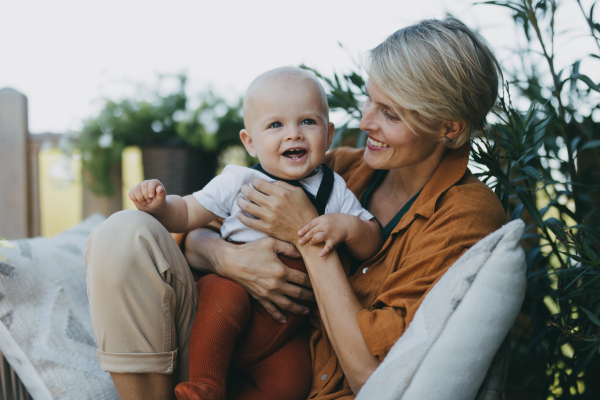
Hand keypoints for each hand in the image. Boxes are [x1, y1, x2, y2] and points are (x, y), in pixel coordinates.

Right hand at [128, 179, 166, 212]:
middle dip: (146, 196)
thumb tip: (160, 188)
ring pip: (136, 190)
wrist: (152, 208)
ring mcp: (139, 186)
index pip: (152, 183)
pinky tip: (139, 201)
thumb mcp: (161, 200)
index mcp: (155, 183)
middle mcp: (146, 183)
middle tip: (149, 201)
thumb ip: (162, 194)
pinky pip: (130, 193)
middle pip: (143, 186)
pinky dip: (134, 199)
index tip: (151, 197)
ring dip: (140, 198)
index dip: (151, 190)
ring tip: (145, 202)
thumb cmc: (158, 203)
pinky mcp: (133, 191)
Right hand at [185, 229, 314, 323]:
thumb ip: (288, 247)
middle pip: (298, 293)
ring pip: (287, 305)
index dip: (312, 282)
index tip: (320, 283)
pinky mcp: (259, 298)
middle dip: (309, 296)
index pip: (302, 279)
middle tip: (318, 298)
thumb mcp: (271, 243)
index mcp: (281, 270)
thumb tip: (301, 252)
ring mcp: (267, 293)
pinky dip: (278, 316)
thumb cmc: (251, 249)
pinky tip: (284, 320)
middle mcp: (276, 284)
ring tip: (307, 311)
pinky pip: (271, 310)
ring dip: (299, 309)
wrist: (230, 261)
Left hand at [236, 179, 318, 244]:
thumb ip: (282, 185)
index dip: (254, 181)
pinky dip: (241, 217)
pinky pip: (248, 222)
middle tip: (244, 188)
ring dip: (240, 201)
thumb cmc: (304, 209)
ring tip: (240, 199)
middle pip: (250, 193)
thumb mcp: (298, 192)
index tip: (254, 182)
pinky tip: (239, 213)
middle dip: (244, 188)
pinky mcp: (266, 228)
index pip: (259, 183)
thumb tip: (268, 183)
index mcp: (280, 193)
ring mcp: (268, 217)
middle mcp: (273, 204)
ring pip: (246, 206)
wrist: (305, 231)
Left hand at [298, 213, 351, 256]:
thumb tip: (303, 229)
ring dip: (313, 241)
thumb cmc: (333, 221)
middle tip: (300, 242)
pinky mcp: (334, 240)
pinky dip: (324, 251)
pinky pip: (328, 246)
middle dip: (305, 237)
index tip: (299, 234)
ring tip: (311, 243)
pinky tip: (320, 255)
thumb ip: (316, 223)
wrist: (348, 224)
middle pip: (312, 231)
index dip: (304, 229)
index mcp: (321, 219)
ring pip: (318, 237)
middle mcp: (325, 225)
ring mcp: (329, 233)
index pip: (310, 224)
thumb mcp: (325, 218)